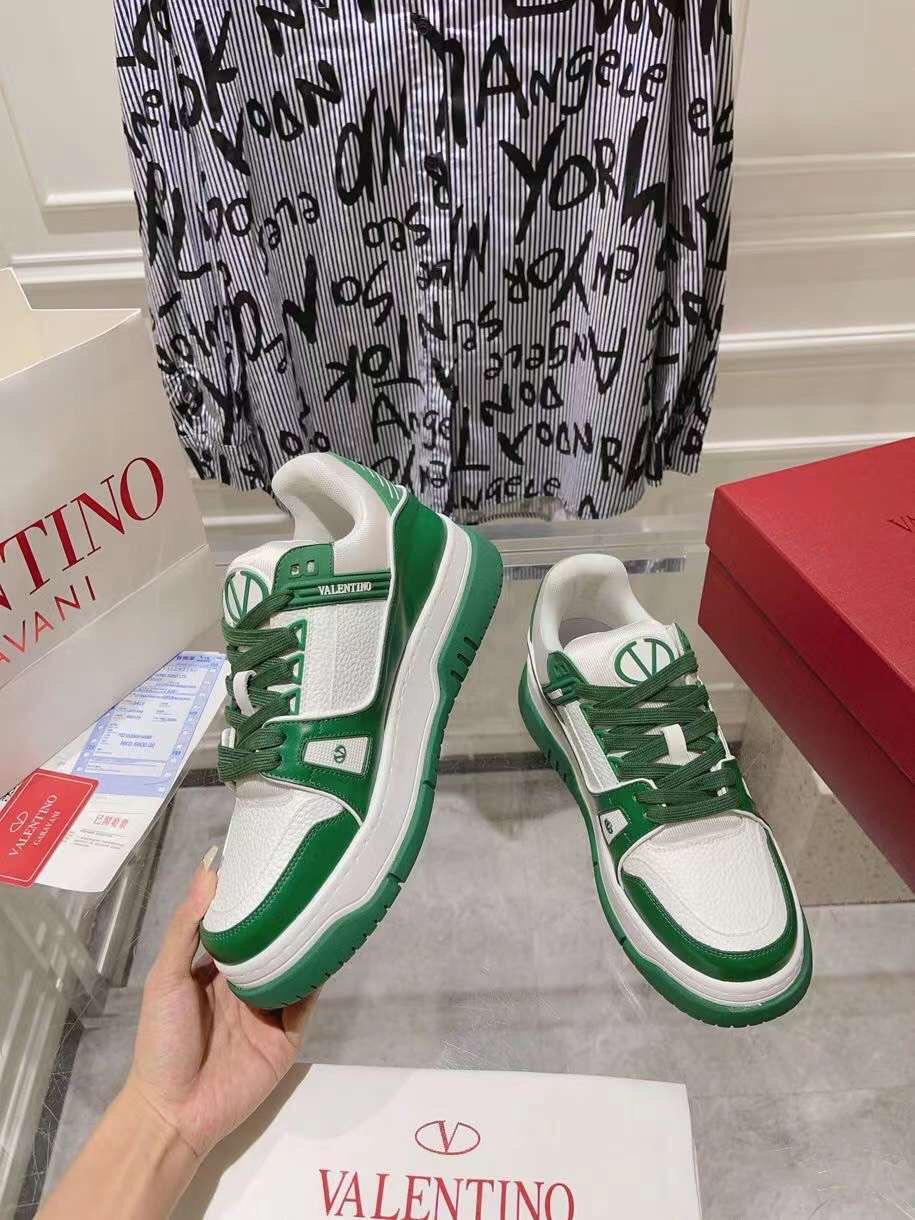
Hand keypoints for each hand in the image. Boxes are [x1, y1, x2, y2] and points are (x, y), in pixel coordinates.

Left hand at [125, 849, 316, 1159]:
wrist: (174, 1112)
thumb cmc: (162, 1041)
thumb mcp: (166, 977)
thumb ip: (187, 926)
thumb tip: (210, 867)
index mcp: (215, 969)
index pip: (241, 924)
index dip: (254, 896)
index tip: (272, 857)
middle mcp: (244, 985)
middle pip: (272, 943)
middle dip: (288, 915)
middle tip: (311, 874)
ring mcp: (268, 1010)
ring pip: (294, 967)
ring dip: (308, 942)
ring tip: (328, 903)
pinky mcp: (287, 1036)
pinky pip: (306, 1000)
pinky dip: (317, 977)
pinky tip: (330, 950)